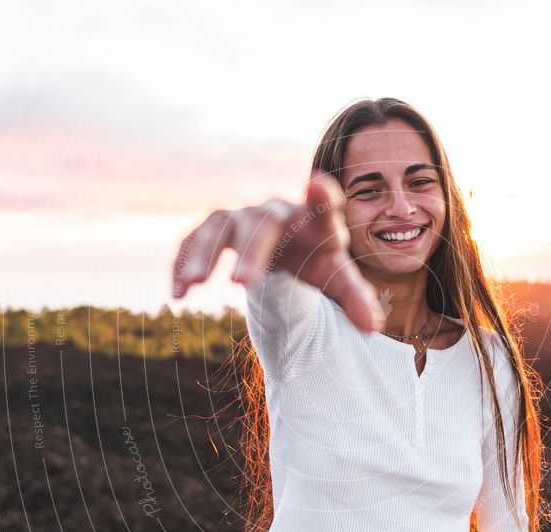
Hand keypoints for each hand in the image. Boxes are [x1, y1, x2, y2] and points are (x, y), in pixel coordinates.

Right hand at [171, 171, 385, 332]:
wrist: (287, 247)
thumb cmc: (317, 260)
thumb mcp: (337, 279)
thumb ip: (356, 298)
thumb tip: (372, 328)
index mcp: (314, 222)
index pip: (323, 207)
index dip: (322, 197)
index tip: (319, 184)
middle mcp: (276, 212)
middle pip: (262, 225)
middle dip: (251, 252)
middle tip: (239, 285)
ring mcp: (243, 216)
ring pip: (219, 226)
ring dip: (205, 254)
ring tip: (194, 285)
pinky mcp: (216, 227)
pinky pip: (194, 238)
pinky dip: (183, 261)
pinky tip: (178, 293)